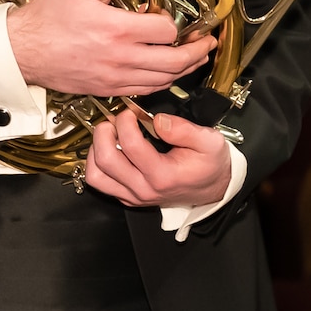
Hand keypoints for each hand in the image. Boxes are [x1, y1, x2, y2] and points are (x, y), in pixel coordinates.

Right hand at [2, 0, 215, 96]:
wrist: (20, 50)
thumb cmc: (43, 17)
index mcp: (116, 28)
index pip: (166, 30)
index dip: (175, 22)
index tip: (171, 17)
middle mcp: (120, 56)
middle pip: (175, 61)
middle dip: (198, 52)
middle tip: (208, 43)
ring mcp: (114, 76)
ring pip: (163, 80)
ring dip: (184, 70)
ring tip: (195, 59)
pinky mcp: (105, 89)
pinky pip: (143, 90)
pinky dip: (161, 83)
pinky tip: (166, 74)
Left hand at [82, 106, 231, 209]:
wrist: (214, 189)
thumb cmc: (211, 166)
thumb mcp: (210, 142)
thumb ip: (184, 129)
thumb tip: (157, 120)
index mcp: (163, 175)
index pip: (131, 145)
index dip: (125, 122)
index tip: (130, 112)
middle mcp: (144, 189)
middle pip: (105, 160)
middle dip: (104, 132)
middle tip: (114, 121)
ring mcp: (133, 196)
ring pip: (95, 175)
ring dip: (95, 150)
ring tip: (108, 136)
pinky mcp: (128, 198)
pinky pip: (100, 182)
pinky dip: (97, 163)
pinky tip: (110, 149)